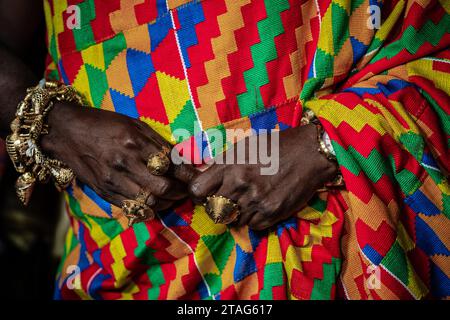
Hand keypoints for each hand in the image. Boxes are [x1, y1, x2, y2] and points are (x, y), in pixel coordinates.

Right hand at [41, 102, 195, 210]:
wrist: (67, 132)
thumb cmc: (105, 124)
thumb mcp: (134, 124)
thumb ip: (158, 143)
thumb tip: (182, 159)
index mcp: (134, 142)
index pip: (170, 165)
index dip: (188, 176)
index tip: (197, 179)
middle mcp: (124, 163)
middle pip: (162, 188)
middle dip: (180, 192)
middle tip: (187, 190)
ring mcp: (113, 180)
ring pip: (149, 202)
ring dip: (167, 202)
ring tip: (173, 197)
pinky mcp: (104, 192)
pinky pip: (133, 208)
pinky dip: (149, 208)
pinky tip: (155, 202)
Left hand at [189, 124, 337, 230]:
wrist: (309, 152)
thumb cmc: (276, 146)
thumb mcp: (244, 146)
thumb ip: (224, 164)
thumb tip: (207, 180)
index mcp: (229, 164)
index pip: (197, 190)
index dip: (198, 195)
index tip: (204, 196)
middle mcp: (239, 183)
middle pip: (214, 210)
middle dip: (218, 208)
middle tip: (228, 202)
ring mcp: (255, 200)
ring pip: (233, 221)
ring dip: (238, 215)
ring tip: (250, 201)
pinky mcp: (271, 212)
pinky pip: (252, 226)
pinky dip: (254, 219)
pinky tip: (262, 206)